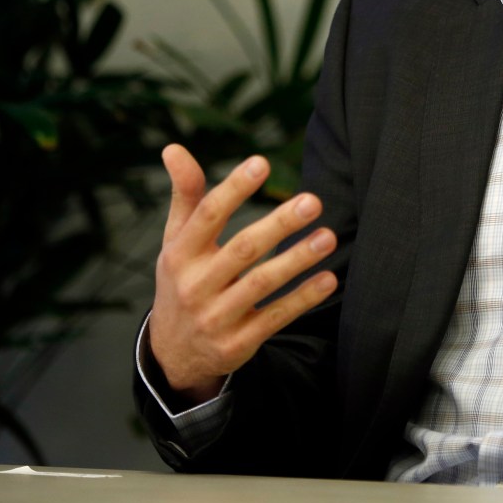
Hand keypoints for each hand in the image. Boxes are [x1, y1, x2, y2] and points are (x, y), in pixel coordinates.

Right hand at [147, 144, 337, 404]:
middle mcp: (194, 286)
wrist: (174, 354)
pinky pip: (275, 318)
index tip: (263, 162)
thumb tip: (174, 148)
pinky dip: (302, 299)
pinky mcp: (237, 344)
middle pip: (242, 250)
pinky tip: (328, 279)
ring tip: (328, 237)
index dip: (234, 188)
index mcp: (179, 254)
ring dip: (297, 260)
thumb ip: (185, 196)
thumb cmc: (183, 280)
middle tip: (312, 202)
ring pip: (261, 284)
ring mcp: (215, 317)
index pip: (207, 216)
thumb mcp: (176, 241)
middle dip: (278, 224)